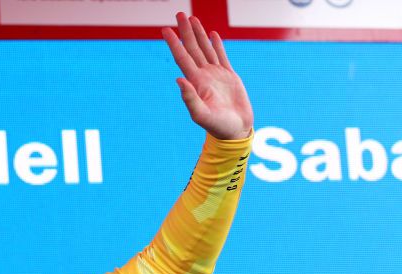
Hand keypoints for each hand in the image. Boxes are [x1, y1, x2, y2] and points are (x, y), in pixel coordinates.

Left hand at [162, 12, 253, 140]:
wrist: (235, 131)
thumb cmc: (218, 126)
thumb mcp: (201, 115)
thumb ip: (190, 98)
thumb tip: (179, 80)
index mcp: (196, 82)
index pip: (182, 57)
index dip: (174, 43)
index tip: (165, 29)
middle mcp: (204, 75)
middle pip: (192, 48)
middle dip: (186, 31)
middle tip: (179, 14)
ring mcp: (216, 75)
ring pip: (205, 48)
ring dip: (198, 34)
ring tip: (192, 19)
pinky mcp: (229, 76)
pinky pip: (221, 56)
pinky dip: (216, 44)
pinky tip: (211, 34)